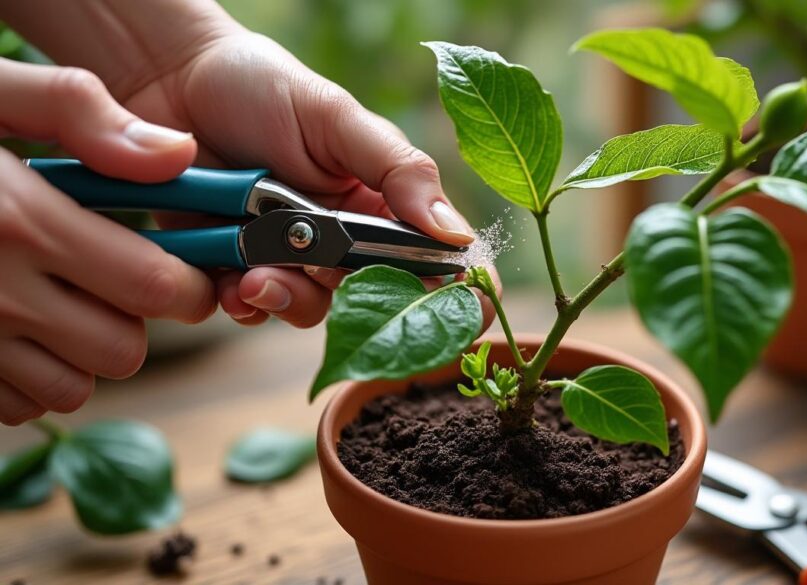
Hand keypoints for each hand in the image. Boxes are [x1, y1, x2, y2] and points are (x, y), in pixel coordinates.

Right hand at [0, 58, 215, 424]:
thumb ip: (78, 111)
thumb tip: (179, 154)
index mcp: (19, 220)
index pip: (153, 285)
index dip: (189, 286)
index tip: (189, 273)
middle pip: (121, 350)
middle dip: (134, 320)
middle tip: (109, 281)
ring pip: (70, 390)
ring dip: (81, 356)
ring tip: (55, 303)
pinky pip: (12, 406)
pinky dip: (26, 380)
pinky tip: (10, 327)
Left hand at [118, 31, 499, 327]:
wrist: (169, 78)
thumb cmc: (261, 85)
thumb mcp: (338, 118)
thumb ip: (399, 173)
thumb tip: (458, 235)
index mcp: (379, 202)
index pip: (430, 258)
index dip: (447, 291)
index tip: (458, 308)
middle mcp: (340, 237)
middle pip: (369, 298)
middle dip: (346, 296)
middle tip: (314, 269)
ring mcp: (287, 256)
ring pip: (307, 310)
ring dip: (285, 300)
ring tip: (254, 278)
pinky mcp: (233, 268)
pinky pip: (248, 309)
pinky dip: (239, 303)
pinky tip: (228, 280)